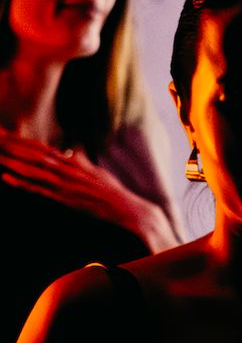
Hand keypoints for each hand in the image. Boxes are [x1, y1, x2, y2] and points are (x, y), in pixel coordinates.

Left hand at [0, 133, 178, 252]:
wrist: (128, 210)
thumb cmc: (112, 192)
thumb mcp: (95, 171)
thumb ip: (80, 159)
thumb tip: (71, 150)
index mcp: (72, 161)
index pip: (40, 148)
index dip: (19, 140)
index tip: (1, 132)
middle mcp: (67, 169)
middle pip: (32, 154)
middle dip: (10, 145)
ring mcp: (65, 184)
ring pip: (32, 169)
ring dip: (11, 161)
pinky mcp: (65, 199)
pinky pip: (39, 189)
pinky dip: (22, 183)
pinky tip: (6, 177)